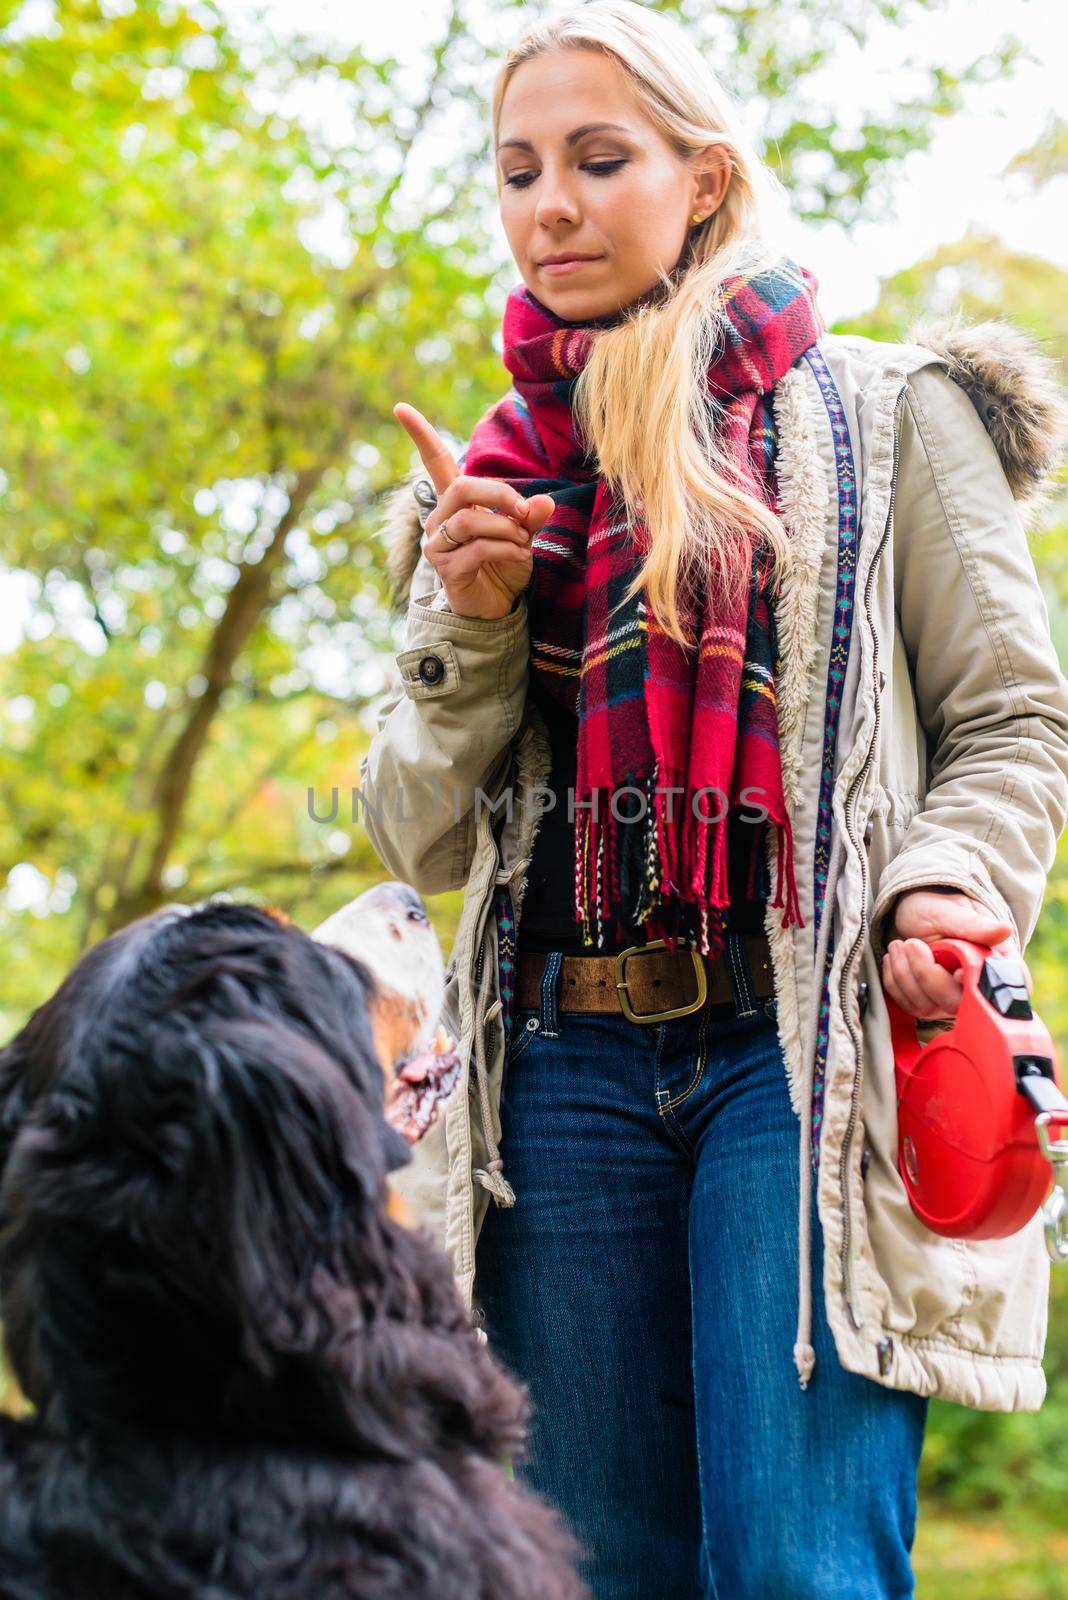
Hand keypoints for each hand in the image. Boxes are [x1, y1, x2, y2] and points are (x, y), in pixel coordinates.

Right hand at [394, 403, 555, 619]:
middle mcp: (439, 520)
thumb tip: (544, 501)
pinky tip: (519, 557)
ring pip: (470, 520)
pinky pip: (479, 548)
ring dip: (506, 528)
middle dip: (500, 495)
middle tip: (524, 511)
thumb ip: (529, 516)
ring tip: (522, 542)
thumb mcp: (521, 535)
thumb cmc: (503, 565)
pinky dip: (507, 550)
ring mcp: (438, 545)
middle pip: (462, 487)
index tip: (401, 408)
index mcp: (455, 504)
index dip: (421, 435)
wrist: (494, 607)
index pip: (435, 463)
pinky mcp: (446, 569)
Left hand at [880, 888, 1026, 1019]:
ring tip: (901, 944)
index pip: (998, 990)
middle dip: (926, 975)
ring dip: (905, 974)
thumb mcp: (951, 910)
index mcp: (995, 962)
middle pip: (955, 1003)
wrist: (911, 913)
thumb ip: (973, 925)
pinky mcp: (928, 1004)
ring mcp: (951, 999)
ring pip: (926, 1006)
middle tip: (911, 944)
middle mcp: (975, 987)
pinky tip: (896, 958)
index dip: (975, 986)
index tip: (955, 972)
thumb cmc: (936, 908)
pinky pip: (907, 1004)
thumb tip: (1004, 930)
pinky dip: (894, 980)